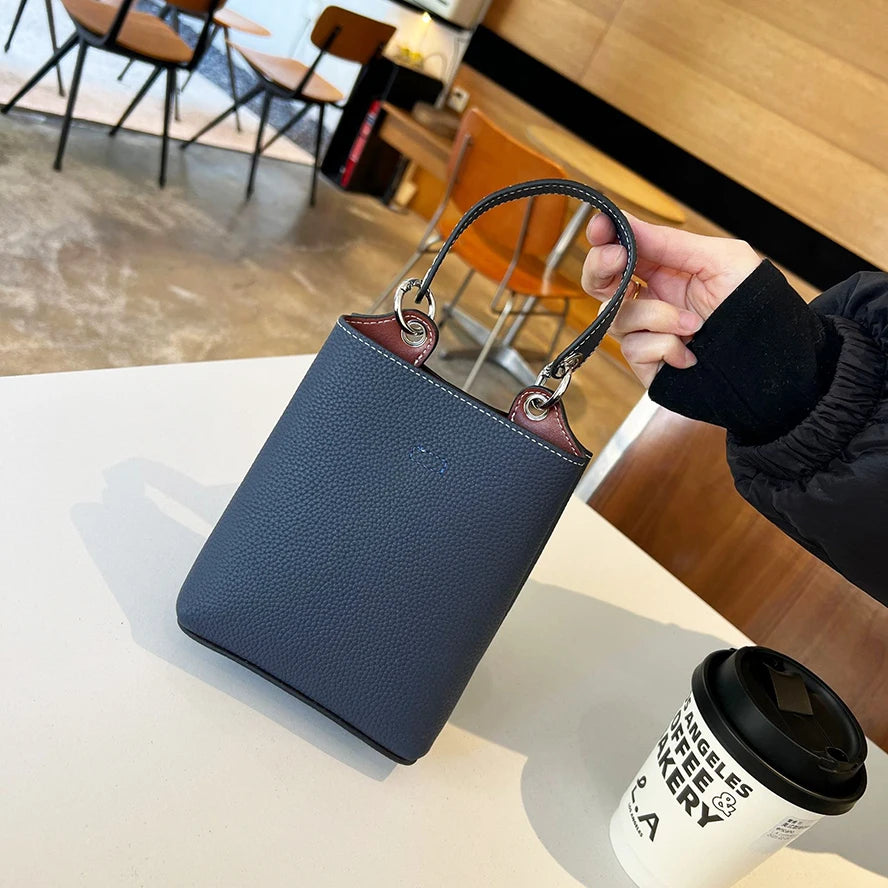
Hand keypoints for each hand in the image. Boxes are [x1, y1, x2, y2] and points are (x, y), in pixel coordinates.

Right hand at [582, 212, 759, 385]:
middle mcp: (650, 301)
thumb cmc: (755, 305)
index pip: (620, 251)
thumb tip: (627, 223)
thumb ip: (670, 242)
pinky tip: (691, 352)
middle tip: (618, 261)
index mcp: (664, 271)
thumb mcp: (720, 259)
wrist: (774, 359)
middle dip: (601, 269)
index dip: (604, 238)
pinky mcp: (648, 365)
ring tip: (694, 324)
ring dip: (657, 316)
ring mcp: (647, 334)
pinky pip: (634, 349)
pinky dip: (665, 347)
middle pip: (599, 284)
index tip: (601, 227)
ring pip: (617, 318)